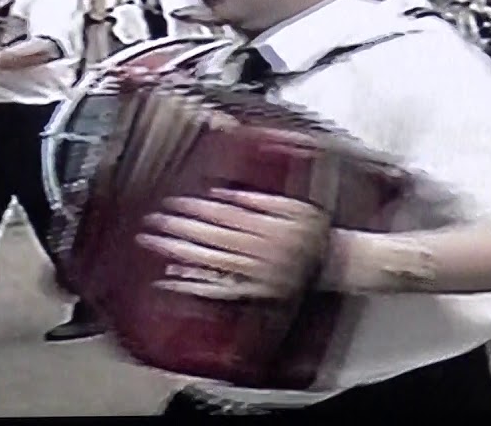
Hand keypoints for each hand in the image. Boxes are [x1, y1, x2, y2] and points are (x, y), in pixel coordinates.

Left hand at [137, 188, 331, 300]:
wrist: (338, 265)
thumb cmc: (315, 233)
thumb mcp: (297, 207)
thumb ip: (261, 201)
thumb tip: (225, 196)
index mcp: (271, 228)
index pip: (225, 217)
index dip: (198, 209)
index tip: (173, 203)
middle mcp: (262, 252)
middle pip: (214, 239)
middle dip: (181, 230)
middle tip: (153, 223)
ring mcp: (256, 276)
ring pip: (212, 263)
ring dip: (181, 253)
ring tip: (154, 243)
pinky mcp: (253, 294)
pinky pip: (220, 291)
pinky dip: (195, 287)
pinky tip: (170, 281)